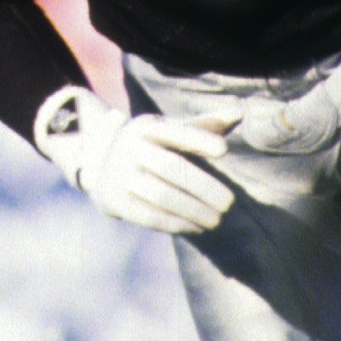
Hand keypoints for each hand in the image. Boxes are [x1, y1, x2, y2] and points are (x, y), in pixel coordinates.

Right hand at [34, 87, 237, 235]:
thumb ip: (204, 124)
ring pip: (161, 196)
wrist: (101, 167)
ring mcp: (119, 176)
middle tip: (229, 203)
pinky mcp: (115, 202)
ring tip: (216, 220)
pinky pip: (149, 216)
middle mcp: (128, 148)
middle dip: (203, 187)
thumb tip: (239, 113)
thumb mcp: (170, 131)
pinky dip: (176, 223)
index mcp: (144, 127)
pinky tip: (196, 228)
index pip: (173, 131)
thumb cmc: (152, 147)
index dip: (197, 139)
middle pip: (170, 167)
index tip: (224, 149)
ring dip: (192, 210)